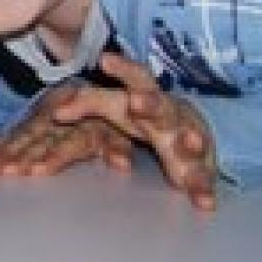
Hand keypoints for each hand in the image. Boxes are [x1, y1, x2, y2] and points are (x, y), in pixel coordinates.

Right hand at [0, 83, 133, 176]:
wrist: (94, 88)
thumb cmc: (109, 121)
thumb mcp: (121, 133)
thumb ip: (119, 148)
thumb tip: (122, 164)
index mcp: (85, 125)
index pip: (69, 142)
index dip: (53, 155)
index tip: (37, 169)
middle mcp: (61, 120)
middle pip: (39, 138)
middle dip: (19, 155)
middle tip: (2, 170)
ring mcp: (43, 118)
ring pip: (21, 134)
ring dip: (3, 151)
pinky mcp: (30, 118)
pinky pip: (11, 131)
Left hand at [53, 52, 217, 210]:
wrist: (192, 135)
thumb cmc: (143, 117)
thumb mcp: (116, 106)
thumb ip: (88, 104)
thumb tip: (56, 112)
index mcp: (145, 96)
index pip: (134, 76)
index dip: (120, 69)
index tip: (104, 60)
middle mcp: (169, 114)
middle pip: (160, 105)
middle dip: (148, 103)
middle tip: (136, 103)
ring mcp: (189, 138)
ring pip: (190, 137)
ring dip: (189, 141)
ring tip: (190, 143)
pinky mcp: (203, 166)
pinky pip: (204, 177)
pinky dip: (204, 188)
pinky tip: (205, 202)